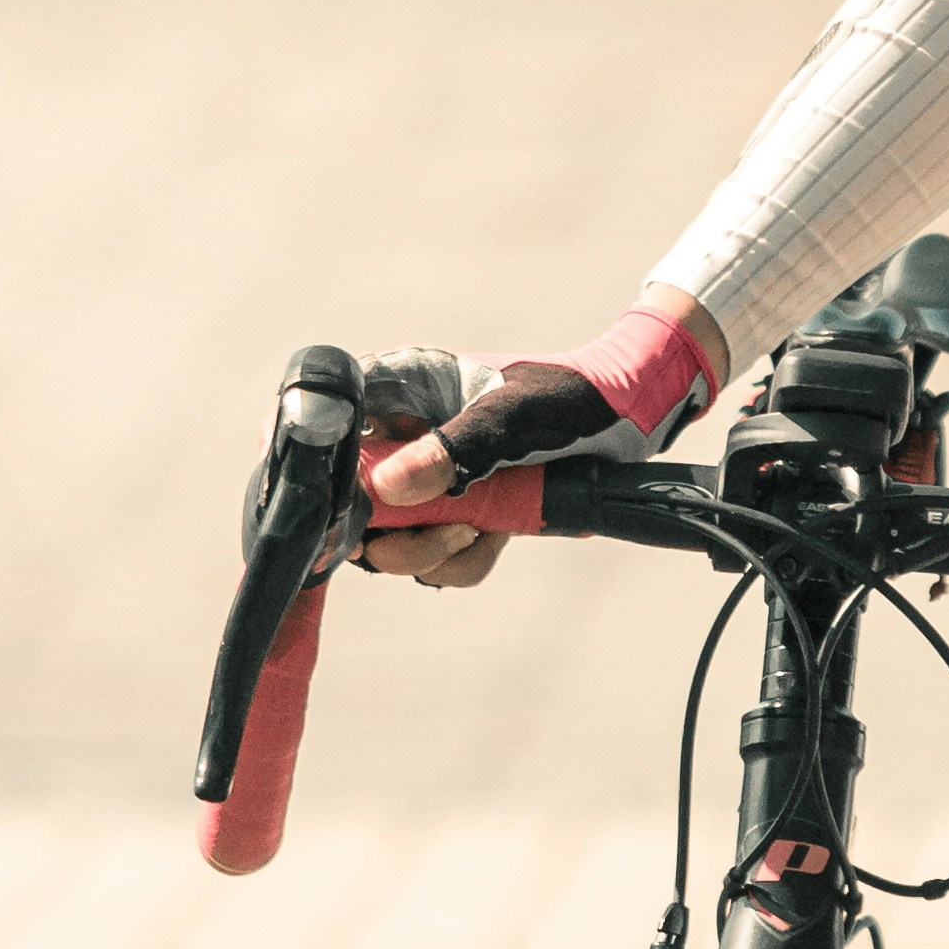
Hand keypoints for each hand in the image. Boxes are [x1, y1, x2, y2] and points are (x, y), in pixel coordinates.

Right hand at [354, 298, 728, 592]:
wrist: (631, 419)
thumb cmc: (572, 398)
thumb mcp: (515, 418)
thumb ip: (454, 449)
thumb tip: (385, 489)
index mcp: (398, 388)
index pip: (324, 425)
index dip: (317, 473)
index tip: (343, 514)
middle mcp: (400, 435)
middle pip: (351, 505)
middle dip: (395, 538)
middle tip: (453, 531)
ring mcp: (425, 477)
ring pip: (390, 541)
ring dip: (435, 554)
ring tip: (484, 528)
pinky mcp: (454, 510)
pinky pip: (435, 557)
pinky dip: (465, 560)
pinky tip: (497, 534)